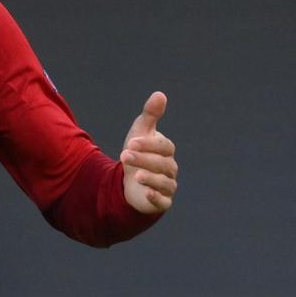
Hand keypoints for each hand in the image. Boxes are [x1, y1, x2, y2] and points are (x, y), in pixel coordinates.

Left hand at [120, 91, 178, 213]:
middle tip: (125, 155)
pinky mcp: (161, 201)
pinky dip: (156, 197)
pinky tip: (147, 193)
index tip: (131, 142)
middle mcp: (170, 168)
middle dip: (143, 159)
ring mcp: (167, 185)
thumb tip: (160, 94)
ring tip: (136, 175)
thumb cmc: (137, 152)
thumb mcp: (140, 132)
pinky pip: (163, 201)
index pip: (163, 146)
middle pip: (161, 164)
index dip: (148, 144)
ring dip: (150, 178)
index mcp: (166, 150)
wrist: (129, 180)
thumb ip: (150, 114)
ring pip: (163, 182)